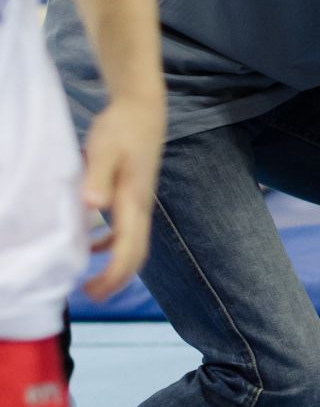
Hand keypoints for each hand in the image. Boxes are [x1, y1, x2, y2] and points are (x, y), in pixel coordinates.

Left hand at [80, 97, 163, 300]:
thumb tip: (94, 207)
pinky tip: (90, 245)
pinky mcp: (132, 195)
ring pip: (133, 243)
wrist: (142, 110)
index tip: (94, 290)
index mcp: (134, 202)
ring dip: (116, 265)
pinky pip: (125, 229)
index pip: (130, 248)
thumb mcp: (104, 151)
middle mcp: (140, 207)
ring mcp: (138, 202)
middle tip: (92, 296)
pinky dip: (110, 244)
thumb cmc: (121, 130)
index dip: (115, 274)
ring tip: (91, 281)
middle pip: (136, 253)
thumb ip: (98, 178)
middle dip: (117, 278)